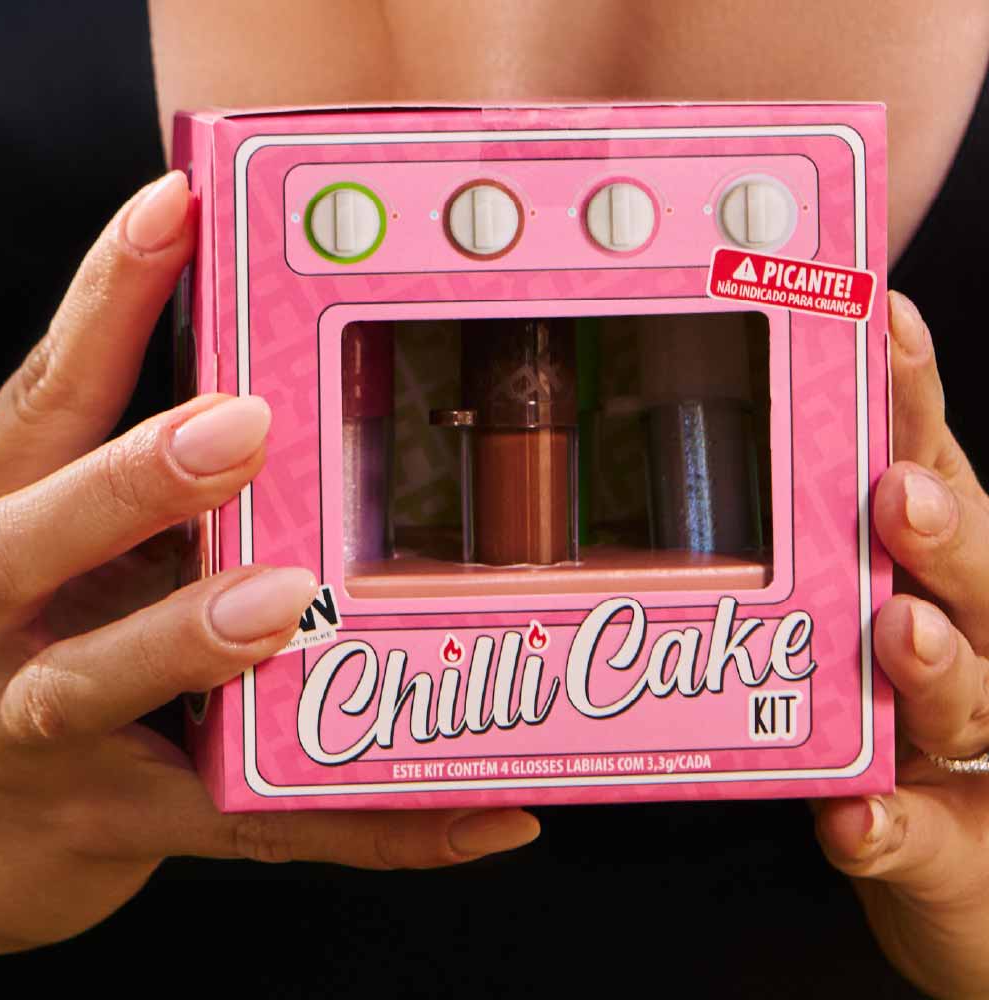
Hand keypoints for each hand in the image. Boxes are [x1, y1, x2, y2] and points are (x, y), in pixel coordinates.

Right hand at [0, 172, 538, 954]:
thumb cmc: (22, 635)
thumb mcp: (59, 536)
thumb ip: (137, 476)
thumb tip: (266, 385)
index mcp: (3, 515)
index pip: (49, 393)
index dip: (108, 298)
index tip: (176, 203)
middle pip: (42, 534)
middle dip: (132, 482)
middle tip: (236, 427)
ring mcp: (40, 730)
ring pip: (106, 683)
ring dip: (192, 642)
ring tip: (285, 605)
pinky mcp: (114, 822)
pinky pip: (256, 826)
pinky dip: (374, 825)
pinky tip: (487, 812)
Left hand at [814, 291, 988, 998]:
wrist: (951, 857)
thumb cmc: (892, 701)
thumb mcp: (864, 594)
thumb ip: (827, 529)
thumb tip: (758, 416)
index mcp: (944, 570)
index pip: (932, 470)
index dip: (915, 398)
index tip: (886, 319)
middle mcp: (976, 640)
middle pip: (982, 572)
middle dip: (947, 532)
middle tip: (898, 495)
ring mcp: (972, 747)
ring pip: (969, 697)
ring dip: (936, 666)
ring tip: (899, 634)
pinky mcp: (948, 845)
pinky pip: (919, 839)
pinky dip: (887, 829)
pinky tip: (855, 819)